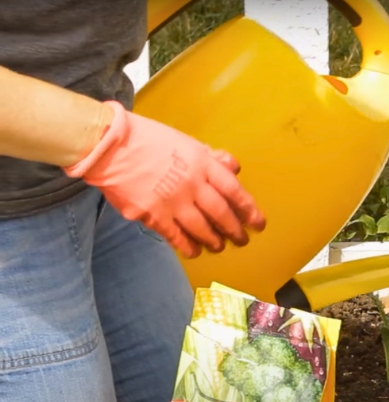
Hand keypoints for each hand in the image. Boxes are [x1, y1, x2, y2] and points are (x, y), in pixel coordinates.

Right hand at [63, 101, 265, 257]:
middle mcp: (191, 183)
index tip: (257, 222)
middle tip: (242, 239)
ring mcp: (172, 201)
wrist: (108, 145)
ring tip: (219, 246)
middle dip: (234, 229)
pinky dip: (187, 245)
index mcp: (201, 163)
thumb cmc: (146, 139)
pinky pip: (176, 236)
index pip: (233, 190)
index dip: (248, 209)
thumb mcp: (184, 141)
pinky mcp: (152, 214)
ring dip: (214, 240)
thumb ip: (210, 157)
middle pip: (221, 213)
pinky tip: (194, 251)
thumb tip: (234, 167)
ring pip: (201, 227)